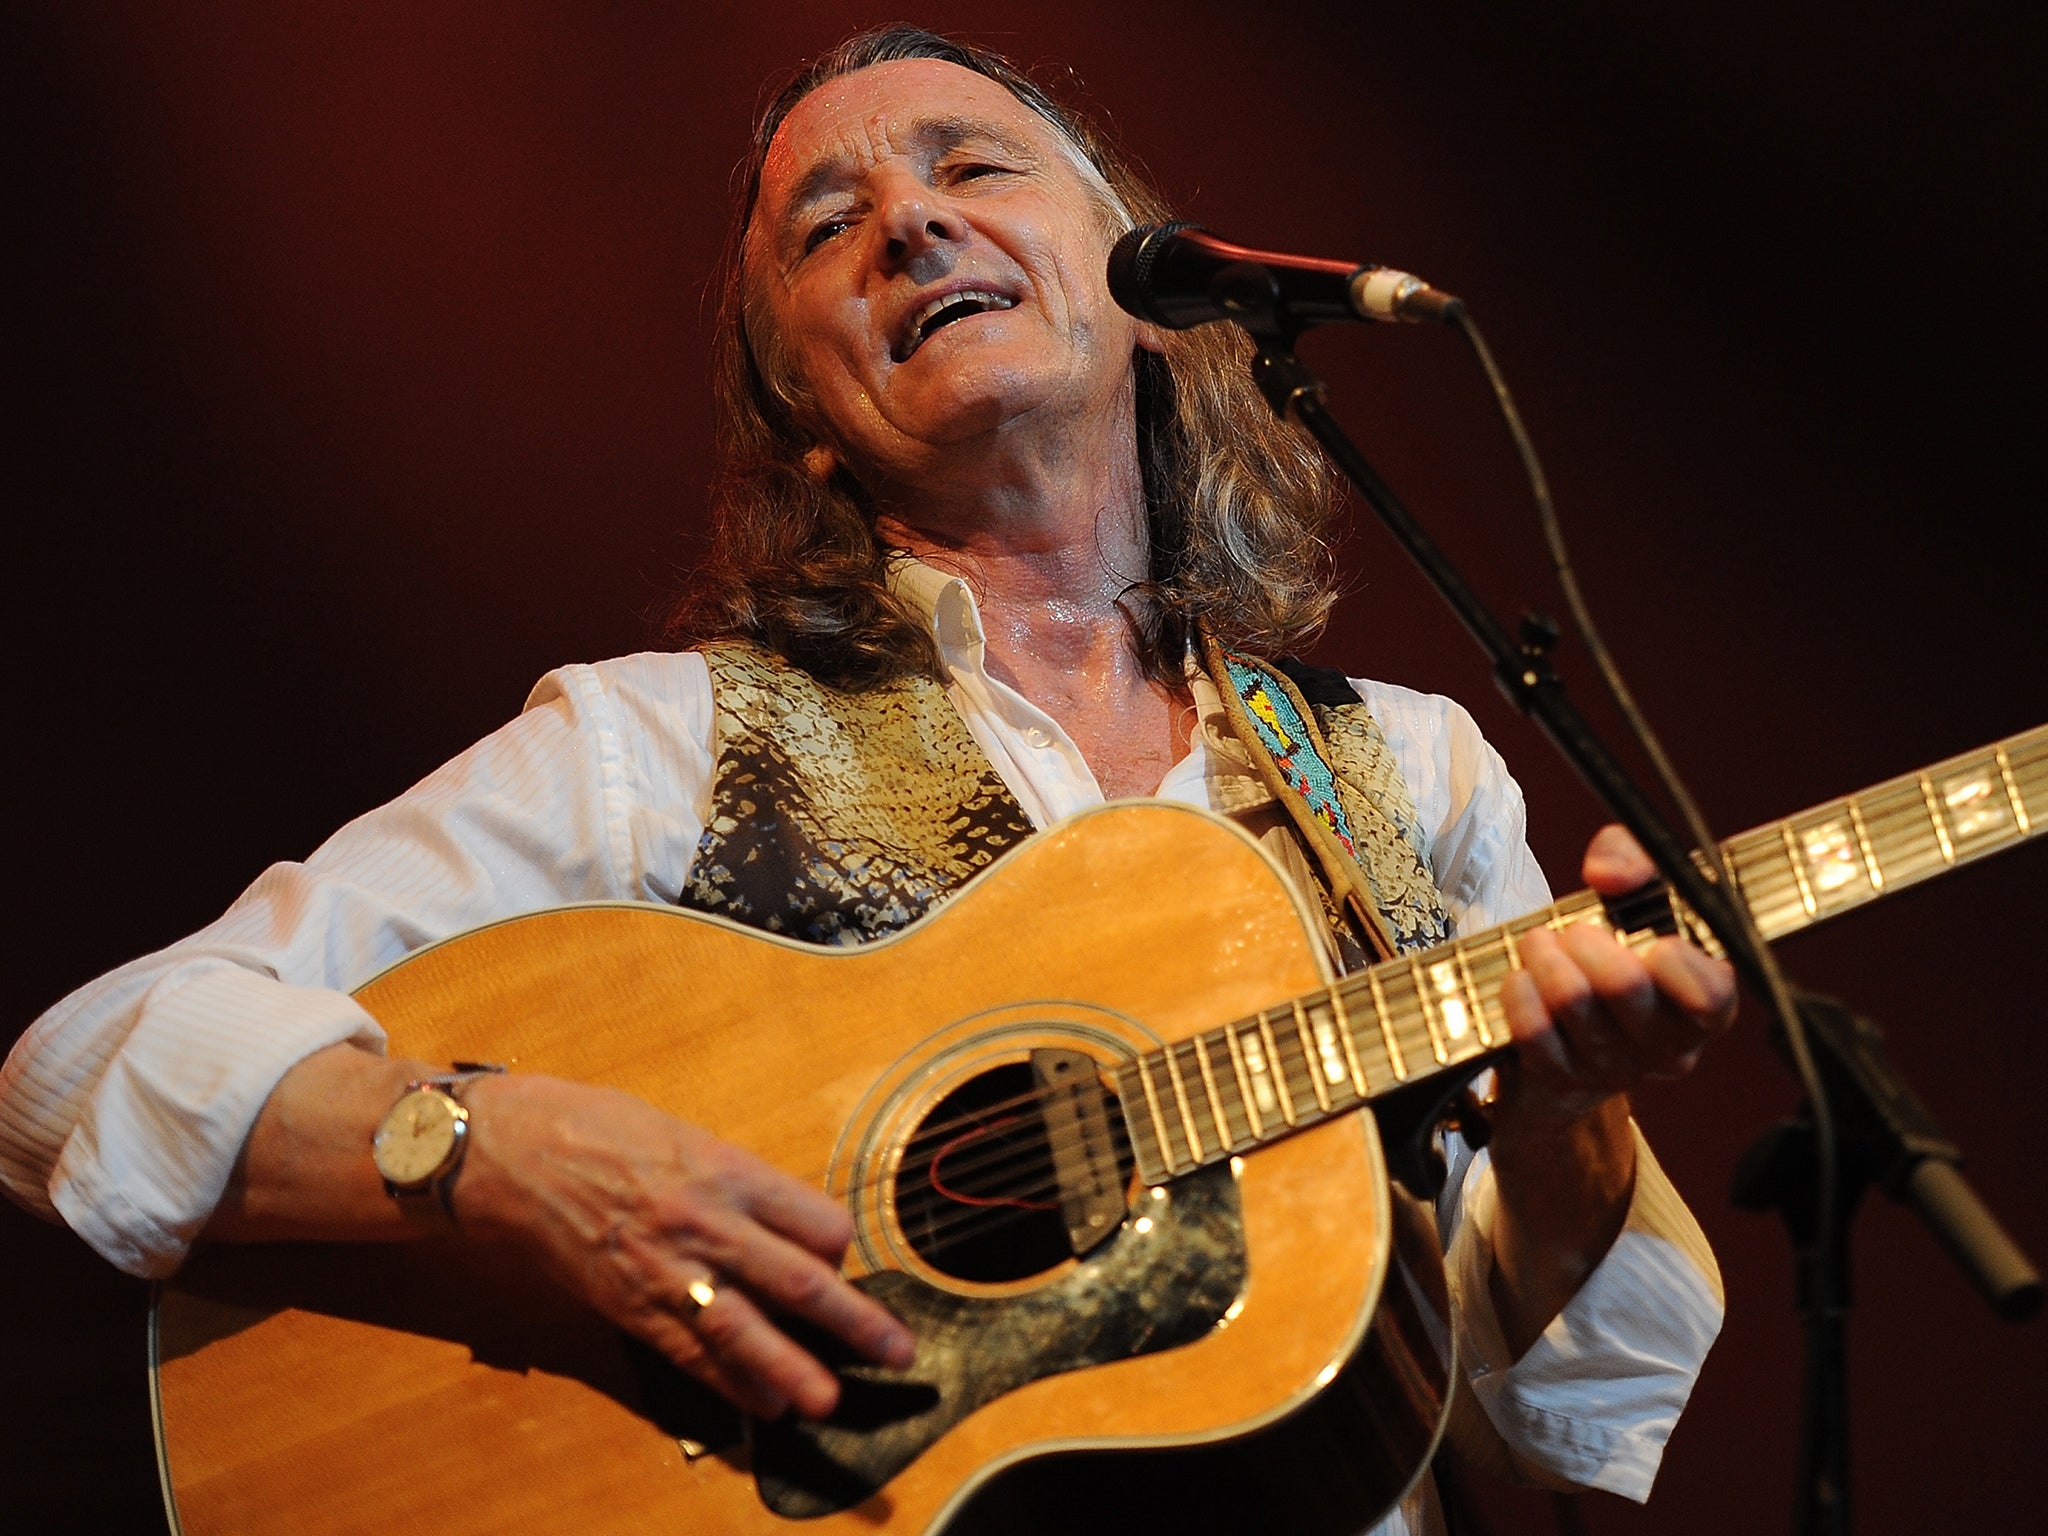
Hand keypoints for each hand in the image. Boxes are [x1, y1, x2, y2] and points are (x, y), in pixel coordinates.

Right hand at [455, 1074, 915, 1420]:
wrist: (508, 1152)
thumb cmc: (594, 1127)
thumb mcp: (684, 1133)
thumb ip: (734, 1179)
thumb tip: (781, 1219)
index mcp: (726, 1169)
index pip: (815, 1221)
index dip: (842, 1247)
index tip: (847, 1260)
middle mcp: (706, 1222)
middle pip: (799, 1281)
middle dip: (854, 1321)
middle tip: (897, 1350)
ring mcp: (667, 1269)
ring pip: (747, 1331)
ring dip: (794, 1370)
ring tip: (829, 1399)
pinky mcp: (630, 1305)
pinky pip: (691, 1353)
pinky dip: (730, 1382)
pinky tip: (761, 1404)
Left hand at [1497, 823, 1737, 1128]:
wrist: (1566, 1025)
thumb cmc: (1614, 951)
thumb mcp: (1634, 895)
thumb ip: (1632, 862)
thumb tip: (1609, 874)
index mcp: (1705, 1007)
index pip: (1712, 999)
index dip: (1681, 968)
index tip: (1655, 942)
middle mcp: (1667, 1047)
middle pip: (1624, 986)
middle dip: (1586, 940)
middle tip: (1574, 930)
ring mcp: (1614, 1070)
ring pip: (1571, 1001)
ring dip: (1543, 956)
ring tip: (1540, 943)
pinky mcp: (1564, 1081)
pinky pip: (1532, 1030)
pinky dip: (1519, 992)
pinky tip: (1522, 979)